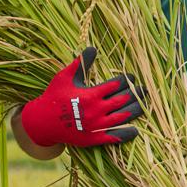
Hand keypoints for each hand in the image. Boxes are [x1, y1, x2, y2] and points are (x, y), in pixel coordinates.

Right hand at [19, 47, 142, 147]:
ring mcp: (96, 126)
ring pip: (122, 117)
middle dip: (135, 93)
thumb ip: (80, 63)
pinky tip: (135, 130)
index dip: (126, 80)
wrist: (42, 122)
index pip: (115, 85)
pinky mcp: (93, 139)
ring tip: (144, 104)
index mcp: (90, 95)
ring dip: (136, 110)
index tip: (131, 77)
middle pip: (123, 100)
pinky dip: (126, 134)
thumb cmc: (53, 97)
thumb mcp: (64, 77)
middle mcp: (96, 110)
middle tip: (144, 89)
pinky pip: (114, 137)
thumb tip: (93, 48)